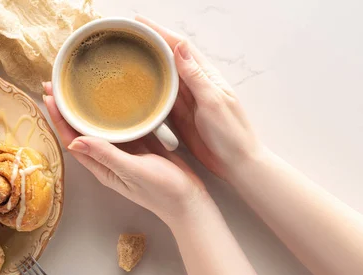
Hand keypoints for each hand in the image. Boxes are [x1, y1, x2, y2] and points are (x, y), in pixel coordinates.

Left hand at [42, 82, 206, 225]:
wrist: (189, 201)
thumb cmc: (162, 191)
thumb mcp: (133, 172)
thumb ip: (106, 155)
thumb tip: (75, 139)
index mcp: (101, 167)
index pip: (72, 140)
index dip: (59, 119)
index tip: (49, 96)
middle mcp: (108, 158)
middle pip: (81, 130)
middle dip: (67, 109)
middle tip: (56, 84)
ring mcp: (124, 151)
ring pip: (99, 126)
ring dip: (87, 108)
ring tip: (77, 85)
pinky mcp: (140, 144)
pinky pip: (121, 125)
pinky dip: (113, 111)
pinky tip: (112, 95)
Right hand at [136, 16, 259, 179]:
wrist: (237, 164)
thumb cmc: (232, 134)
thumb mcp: (213, 102)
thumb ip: (195, 76)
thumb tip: (179, 46)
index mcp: (206, 76)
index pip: (179, 46)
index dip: (159, 32)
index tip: (139, 22)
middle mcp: (195, 85)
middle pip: (168, 58)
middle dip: (149, 44)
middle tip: (126, 35)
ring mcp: (187, 101)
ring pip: (163, 77)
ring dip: (147, 65)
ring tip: (126, 56)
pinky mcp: (180, 117)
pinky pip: (161, 100)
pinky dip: (148, 91)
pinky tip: (135, 88)